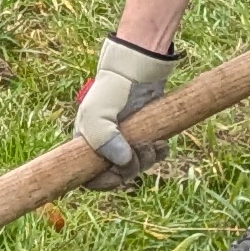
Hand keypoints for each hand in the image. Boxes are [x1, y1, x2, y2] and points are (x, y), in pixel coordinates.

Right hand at [74, 34, 176, 168]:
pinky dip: (158, 154)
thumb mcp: (98, 113)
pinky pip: (153, 157)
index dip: (103, 182)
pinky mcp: (145, 135)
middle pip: (117, 175)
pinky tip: (161, 143)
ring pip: (137, 167)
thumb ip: (103, 139)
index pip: (90, 178)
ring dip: (147, 160)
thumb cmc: (113, 90)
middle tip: (139, 150)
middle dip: (130, 168)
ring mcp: (127, 142)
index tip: (117, 175)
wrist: (137, 69)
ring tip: (151, 143)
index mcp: (88, 144)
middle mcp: (106, 146)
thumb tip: (122, 162)